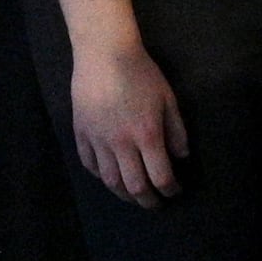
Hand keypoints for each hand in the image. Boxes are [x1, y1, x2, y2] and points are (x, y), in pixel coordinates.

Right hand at [70, 35, 187, 207]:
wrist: (105, 55)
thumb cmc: (142, 74)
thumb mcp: (168, 100)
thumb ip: (177, 131)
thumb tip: (181, 158)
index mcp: (147, 135)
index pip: (160, 176)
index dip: (170, 189)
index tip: (175, 192)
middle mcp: (121, 143)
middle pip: (134, 186)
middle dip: (147, 200)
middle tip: (155, 205)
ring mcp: (97, 140)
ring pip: (109, 180)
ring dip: (123, 194)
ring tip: (133, 197)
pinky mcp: (80, 133)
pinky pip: (89, 164)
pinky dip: (100, 177)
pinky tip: (110, 178)